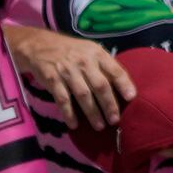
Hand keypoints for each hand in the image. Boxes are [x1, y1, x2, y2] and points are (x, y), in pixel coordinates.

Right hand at [3, 23, 132, 145]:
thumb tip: (122, 86)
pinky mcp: (53, 80)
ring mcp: (68, 71)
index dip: (124, 84)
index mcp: (97, 53)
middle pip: (100, 86)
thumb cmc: (72, 51)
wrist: (40, 45)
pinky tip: (74, 124)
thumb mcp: (90, 51)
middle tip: (115, 120)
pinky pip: (63, 100)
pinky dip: (69, 113)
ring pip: (83, 95)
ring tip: (100, 126)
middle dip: (109, 105)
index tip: (132, 97)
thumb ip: (104, 66)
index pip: (115, 69)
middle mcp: (84, 62)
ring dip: (92, 113)